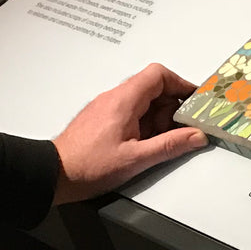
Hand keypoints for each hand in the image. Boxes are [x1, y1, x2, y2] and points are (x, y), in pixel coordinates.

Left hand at [53, 63, 207, 203]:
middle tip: (178, 131)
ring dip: (158, 118)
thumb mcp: (136, 159)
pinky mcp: (102, 118)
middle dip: (171, 107)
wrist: (53, 174)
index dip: (180, 84)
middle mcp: (114, 98)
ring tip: (158, 142)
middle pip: (153, 88)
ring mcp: (107, 107)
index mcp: (124, 101)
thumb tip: (197, 135)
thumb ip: (170, 145)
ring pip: (143, 101)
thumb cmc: (90, 166)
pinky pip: (131, 112)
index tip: (195, 101)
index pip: (158, 75)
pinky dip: (145, 123)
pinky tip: (144, 144)